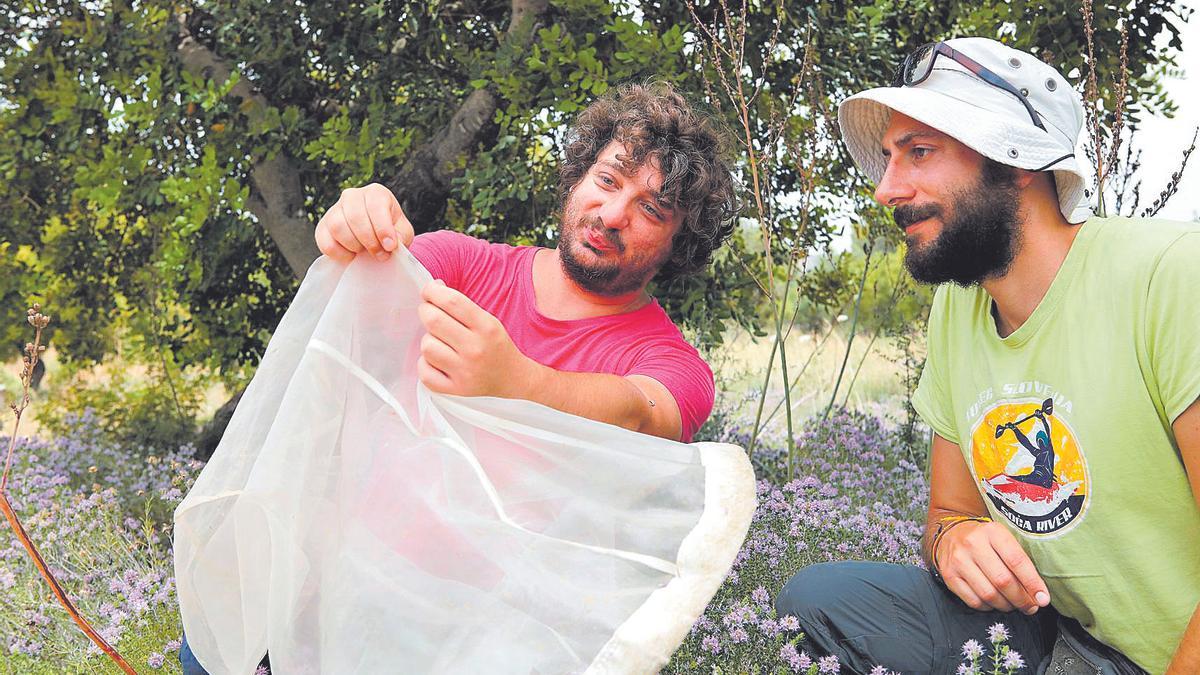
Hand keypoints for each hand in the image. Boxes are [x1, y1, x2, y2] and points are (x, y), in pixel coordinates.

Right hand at [315, 183, 414, 262]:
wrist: (374, 236)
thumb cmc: (390, 230)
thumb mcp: (403, 231)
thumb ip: (402, 235)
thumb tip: (391, 243)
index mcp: (375, 193)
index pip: (376, 206)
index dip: (383, 228)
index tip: (390, 246)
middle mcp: (352, 196)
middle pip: (355, 217)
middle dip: (370, 241)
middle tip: (380, 254)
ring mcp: (334, 210)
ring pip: (338, 227)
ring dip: (354, 245)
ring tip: (365, 252)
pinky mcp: (322, 227)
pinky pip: (326, 242)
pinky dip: (340, 254)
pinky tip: (351, 255)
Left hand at [416, 280, 539, 397]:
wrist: (514, 381)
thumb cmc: (497, 348)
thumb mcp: (489, 322)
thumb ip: (462, 307)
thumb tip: (433, 289)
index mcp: (486, 328)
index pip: (452, 301)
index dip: (432, 291)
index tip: (429, 291)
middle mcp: (475, 349)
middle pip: (433, 320)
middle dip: (426, 311)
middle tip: (430, 313)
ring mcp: (464, 372)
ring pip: (426, 346)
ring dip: (428, 340)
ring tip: (439, 342)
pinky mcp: (455, 390)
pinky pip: (424, 372)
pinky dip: (426, 364)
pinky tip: (438, 361)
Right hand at [937, 520, 1050, 614]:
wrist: (951, 534)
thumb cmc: (985, 540)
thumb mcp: (1004, 539)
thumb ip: (1020, 561)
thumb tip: (1039, 593)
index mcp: (993, 532)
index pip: (1017, 561)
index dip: (1033, 583)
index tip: (1043, 598)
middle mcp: (973, 544)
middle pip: (1003, 581)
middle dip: (1022, 599)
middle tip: (1031, 606)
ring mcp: (958, 561)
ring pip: (989, 594)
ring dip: (1006, 605)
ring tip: (1014, 605)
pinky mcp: (949, 576)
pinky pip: (974, 601)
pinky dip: (989, 607)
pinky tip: (995, 602)